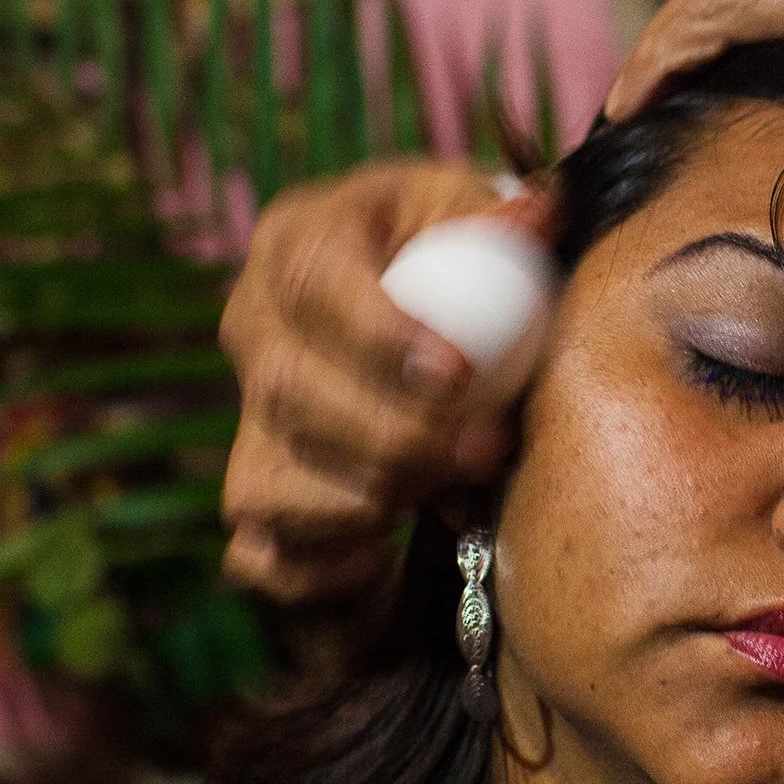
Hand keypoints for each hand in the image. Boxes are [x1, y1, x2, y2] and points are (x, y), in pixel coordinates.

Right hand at [219, 161, 549, 601]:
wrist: (422, 322)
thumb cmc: (456, 260)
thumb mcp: (475, 220)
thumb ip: (504, 223)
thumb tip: (537, 215)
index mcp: (296, 241)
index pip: (314, 282)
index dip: (377, 334)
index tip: (456, 374)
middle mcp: (251, 326)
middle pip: (286, 392)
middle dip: (392, 434)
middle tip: (485, 449)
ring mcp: (246, 417)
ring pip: (262, 482)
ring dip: (361, 501)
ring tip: (446, 492)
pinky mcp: (257, 492)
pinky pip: (258, 556)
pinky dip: (318, 568)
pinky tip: (386, 553)